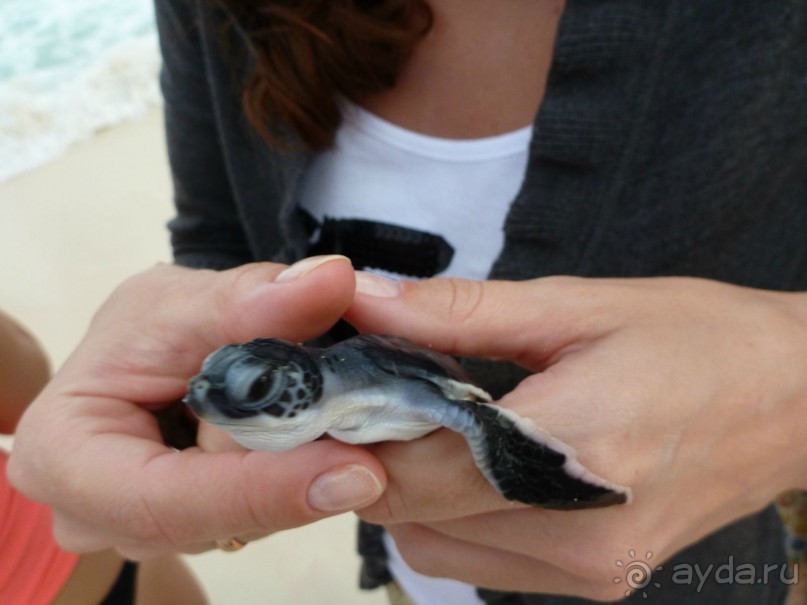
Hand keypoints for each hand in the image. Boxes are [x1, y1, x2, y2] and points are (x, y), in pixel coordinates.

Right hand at [8, 257, 385, 558]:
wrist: (149, 353)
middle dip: (293, 481)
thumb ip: (252, 297)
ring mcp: (147, 529)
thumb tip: (331, 278)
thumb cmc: (146, 326)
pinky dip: (298, 478)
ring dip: (302, 476)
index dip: (262, 488)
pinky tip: (326, 443)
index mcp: (67, 456)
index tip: (356, 470)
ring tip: (352, 433)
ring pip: (246, 522)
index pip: (167, 499)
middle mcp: (96, 514)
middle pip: (212, 518)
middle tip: (376, 450)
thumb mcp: (185, 299)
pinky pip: (259, 516)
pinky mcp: (195, 527)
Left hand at [346, 274, 806, 599]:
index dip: (351, 431)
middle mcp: (574, 532)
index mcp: (572, 449)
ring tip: (433, 423)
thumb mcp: (578, 306)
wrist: (795, 399)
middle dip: (375, 457)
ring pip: (434, 548)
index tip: (328, 389)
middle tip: (378, 393)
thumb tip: (367, 299)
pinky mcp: (594, 580)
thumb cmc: (698, 339)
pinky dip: (454, 516)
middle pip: (412, 516)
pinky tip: (477, 462)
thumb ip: (460, 312)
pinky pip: (480, 563)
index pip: (413, 468)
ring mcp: (586, 568)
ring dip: (411, 491)